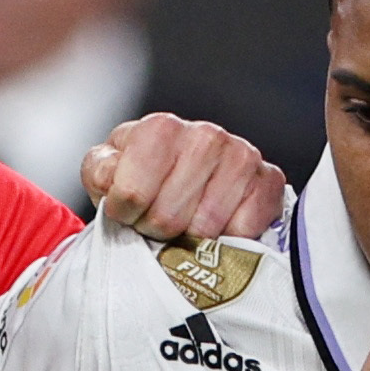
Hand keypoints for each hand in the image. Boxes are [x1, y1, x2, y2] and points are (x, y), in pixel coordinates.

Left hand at [79, 113, 289, 243]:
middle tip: (159, 222)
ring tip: (185, 224)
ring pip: (205, 229)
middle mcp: (205, 135)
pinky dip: (227, 242)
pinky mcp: (270, 182)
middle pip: (168, 218)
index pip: (131, 195)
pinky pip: (243, 232)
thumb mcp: (107, 171)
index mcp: (160, 128)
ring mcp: (242, 156)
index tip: (128, 212)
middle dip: (157, 230)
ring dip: (190, 240)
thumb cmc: (143, 176)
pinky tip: (217, 227)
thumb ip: (99, 172)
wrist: (187, 178)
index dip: (125, 215)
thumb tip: (111, 179)